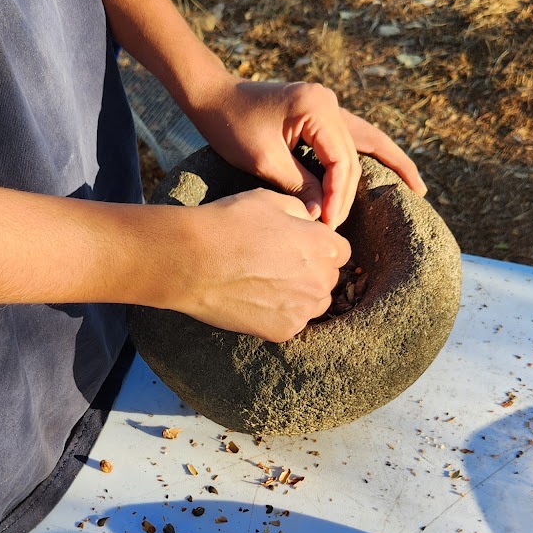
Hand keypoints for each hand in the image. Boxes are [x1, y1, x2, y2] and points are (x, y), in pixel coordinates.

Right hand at [166, 190, 350, 341]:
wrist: (191, 261)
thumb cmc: (229, 224)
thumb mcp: (270, 200)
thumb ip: (302, 213)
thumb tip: (310, 223)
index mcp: (324, 246)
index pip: (341, 251)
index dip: (319, 247)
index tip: (298, 247)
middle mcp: (321, 280)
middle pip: (328, 279)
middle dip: (310, 271)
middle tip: (276, 265)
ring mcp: (303, 310)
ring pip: (313, 304)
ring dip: (298, 295)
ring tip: (266, 283)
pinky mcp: (283, 331)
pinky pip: (291, 322)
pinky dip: (278, 314)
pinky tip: (254, 299)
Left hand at [184, 73, 426, 228]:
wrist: (212, 96)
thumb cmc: (231, 124)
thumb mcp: (263, 159)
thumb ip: (298, 185)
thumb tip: (320, 218)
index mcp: (317, 107)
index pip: (342, 161)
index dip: (337, 197)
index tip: (326, 224)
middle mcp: (330, 103)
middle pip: (355, 155)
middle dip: (349, 194)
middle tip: (336, 227)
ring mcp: (328, 106)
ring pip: (367, 142)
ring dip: (387, 165)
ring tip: (417, 188)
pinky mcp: (321, 114)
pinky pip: (353, 138)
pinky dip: (370, 155)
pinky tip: (389, 168)